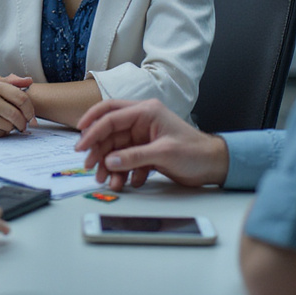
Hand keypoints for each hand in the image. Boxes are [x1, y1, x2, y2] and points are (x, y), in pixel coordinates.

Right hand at [0, 74, 34, 137]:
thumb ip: (11, 81)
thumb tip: (29, 81)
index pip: (22, 98)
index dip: (30, 109)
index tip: (30, 115)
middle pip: (17, 115)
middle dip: (24, 122)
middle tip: (23, 124)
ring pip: (10, 126)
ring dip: (11, 127)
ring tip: (5, 122)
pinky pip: (0, 134)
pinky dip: (1, 132)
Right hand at [75, 99, 228, 190]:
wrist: (214, 165)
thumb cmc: (195, 152)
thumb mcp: (163, 153)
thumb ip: (134, 157)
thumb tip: (110, 162)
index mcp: (146, 112)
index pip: (110, 117)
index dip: (92, 130)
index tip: (81, 147)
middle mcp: (142, 121)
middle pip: (109, 132)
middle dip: (98, 150)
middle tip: (90, 167)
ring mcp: (143, 136)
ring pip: (116, 149)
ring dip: (110, 165)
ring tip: (108, 182)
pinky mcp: (146, 151)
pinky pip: (126, 159)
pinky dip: (124, 171)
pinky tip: (127, 182)